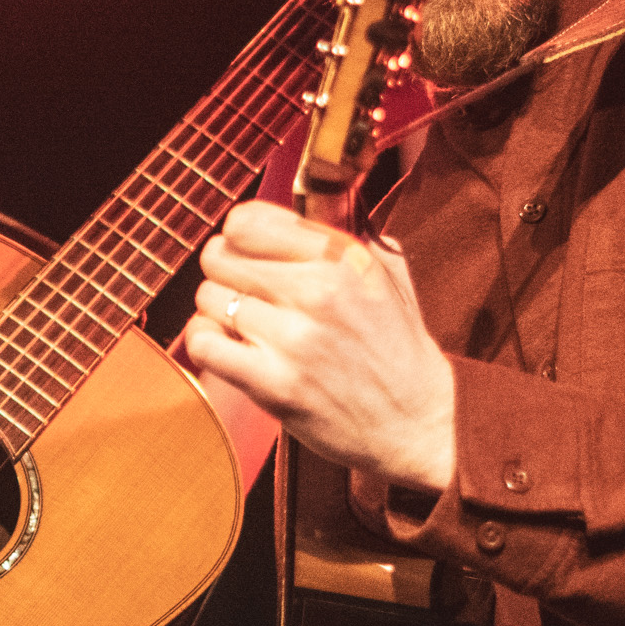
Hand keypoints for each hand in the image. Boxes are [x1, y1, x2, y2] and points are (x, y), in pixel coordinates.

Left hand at [183, 201, 456, 492]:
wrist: (419, 422)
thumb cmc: (397, 347)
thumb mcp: (385, 273)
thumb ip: (342, 234)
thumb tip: (303, 203)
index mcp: (341, 257)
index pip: (247, 221)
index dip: (237, 235)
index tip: (247, 252)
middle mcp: (317, 290)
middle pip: (219, 256)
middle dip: (224, 273)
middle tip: (245, 293)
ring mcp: (295, 339)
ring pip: (209, 298)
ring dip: (217, 312)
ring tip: (244, 326)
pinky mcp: (276, 384)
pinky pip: (205, 344)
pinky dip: (206, 344)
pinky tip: (228, 350)